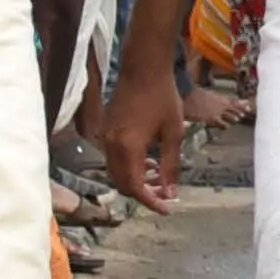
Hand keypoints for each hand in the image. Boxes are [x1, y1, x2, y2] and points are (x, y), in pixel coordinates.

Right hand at [99, 43, 183, 212]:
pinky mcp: (106, 132)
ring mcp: (105, 139)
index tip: (166, 209)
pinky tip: (149, 161)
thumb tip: (169, 192)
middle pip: (121, 183)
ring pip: (117, 172)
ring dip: (136, 179)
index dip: (149, 201)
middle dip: (142, 193)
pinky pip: (115, 159)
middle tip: (164, 195)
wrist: (143, 69)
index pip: (134, 186)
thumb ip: (170, 165)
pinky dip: (130, 166)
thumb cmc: (163, 97)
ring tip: (159, 176)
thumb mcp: (174, 132)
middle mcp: (110, 146)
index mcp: (127, 148)